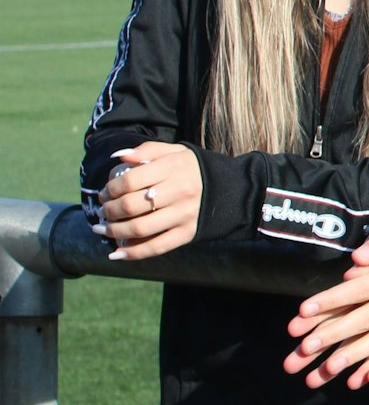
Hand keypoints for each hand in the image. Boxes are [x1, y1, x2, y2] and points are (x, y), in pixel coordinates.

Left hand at [94, 143, 202, 258]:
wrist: (231, 189)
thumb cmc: (193, 169)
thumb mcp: (175, 152)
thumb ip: (146, 151)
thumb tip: (117, 157)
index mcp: (174, 167)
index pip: (130, 181)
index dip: (110, 189)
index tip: (104, 193)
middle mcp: (180, 191)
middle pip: (131, 206)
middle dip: (108, 211)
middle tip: (102, 211)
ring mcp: (185, 215)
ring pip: (140, 228)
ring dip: (114, 232)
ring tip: (102, 229)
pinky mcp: (188, 233)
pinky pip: (156, 247)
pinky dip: (132, 253)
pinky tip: (116, 253)